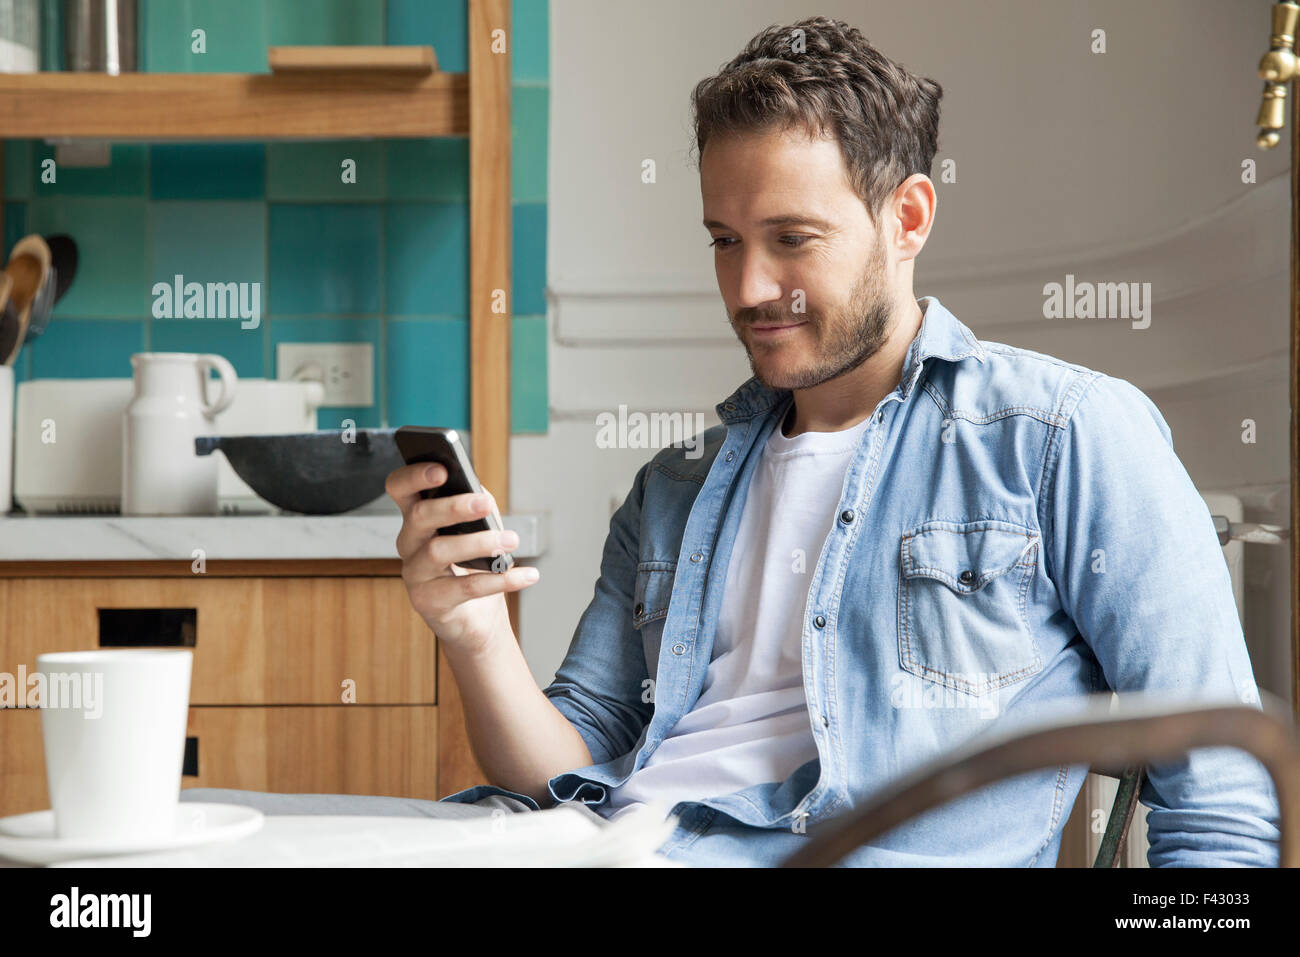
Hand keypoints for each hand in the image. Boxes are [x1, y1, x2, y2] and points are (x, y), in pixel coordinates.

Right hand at [386, 462, 539, 654]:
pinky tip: (526, 575)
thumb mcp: (476, 529)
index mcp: (416, 517)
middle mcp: (409, 543)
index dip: (414, 476)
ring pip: (439, 551)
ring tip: (511, 540)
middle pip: (420, 517)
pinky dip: (501, 580)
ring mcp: (415, 574)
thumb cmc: (473, 564)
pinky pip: (465, 588)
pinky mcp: (428, 602)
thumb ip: (476, 507)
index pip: (400, 488)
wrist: (475, 617)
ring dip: (479, 542)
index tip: (443, 469)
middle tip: (485, 504)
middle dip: (454, 507)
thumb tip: (481, 496)